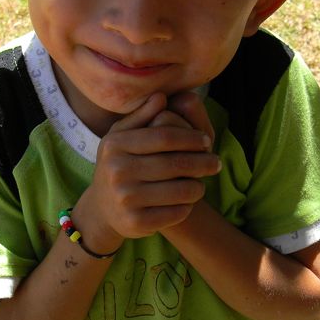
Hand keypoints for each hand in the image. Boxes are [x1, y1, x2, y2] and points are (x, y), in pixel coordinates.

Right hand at [73, 93, 220, 250]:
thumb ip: (141, 116)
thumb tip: (162, 96)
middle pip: (176, 164)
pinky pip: (176, 213)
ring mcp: (126, 199)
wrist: (102, 210)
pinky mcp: (136, 223)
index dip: (191, 137)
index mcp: (115, 145)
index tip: (207, 140)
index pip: (165, 135)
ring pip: (181, 190)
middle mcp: (118, 171)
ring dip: (199, 186)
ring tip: (203, 182)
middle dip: (203, 162)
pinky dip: (187, 206)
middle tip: (216, 163)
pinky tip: (188, 201)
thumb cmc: (118, 164)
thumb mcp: (121, 137)